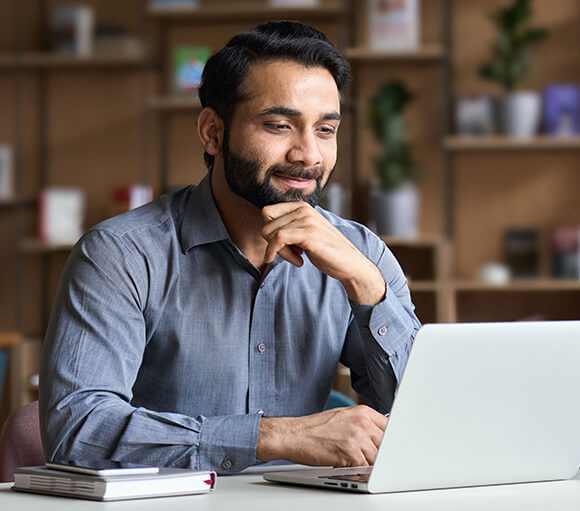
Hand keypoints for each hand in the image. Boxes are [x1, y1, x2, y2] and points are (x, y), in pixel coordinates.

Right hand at [257, 405, 387, 466]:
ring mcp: (357, 437)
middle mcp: (362, 422)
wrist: (294, 435)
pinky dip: (359, 470)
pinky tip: (348, 465)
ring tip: (354, 460)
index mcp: (363, 411)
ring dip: (368, 463)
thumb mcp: (343, 417)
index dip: (390, 441)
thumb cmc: (315, 428)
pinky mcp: (350, 452)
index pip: (390, 428)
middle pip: (386, 444)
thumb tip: (379, 437)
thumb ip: (362, 424)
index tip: (390, 449)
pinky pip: (365, 467)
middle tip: (369, 458)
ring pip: (377, 458)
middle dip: (380, 454)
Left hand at [261, 202, 384, 304]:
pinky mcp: (308, 234)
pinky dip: (278, 253)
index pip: (267, 212)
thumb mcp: (305, 233)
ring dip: (279, 251)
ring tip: (297, 258)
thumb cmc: (327, 251)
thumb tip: (265, 230)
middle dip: (272, 242)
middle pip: (266, 223)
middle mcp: (304, 209)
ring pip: (271, 232)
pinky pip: (278, 239)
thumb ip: (290, 227)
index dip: (270, 232)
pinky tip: (298, 262)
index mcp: (302, 207)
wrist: (350, 263)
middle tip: (291, 254)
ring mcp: (307, 220)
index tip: (283, 246)